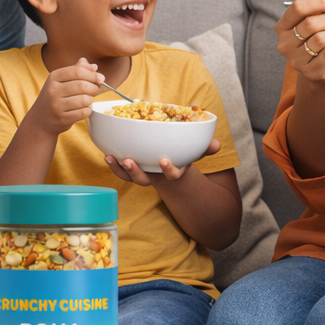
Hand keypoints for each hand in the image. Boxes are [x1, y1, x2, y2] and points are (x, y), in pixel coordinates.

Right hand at [29, 58, 103, 135]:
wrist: (41, 119)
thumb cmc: (54, 97)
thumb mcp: (60, 81)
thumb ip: (76, 70)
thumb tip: (94, 67)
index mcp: (53, 77)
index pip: (77, 71)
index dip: (92, 74)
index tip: (100, 78)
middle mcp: (53, 91)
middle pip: (82, 85)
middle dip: (94, 87)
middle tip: (97, 90)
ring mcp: (57, 106)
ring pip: (84, 100)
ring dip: (91, 99)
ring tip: (89, 99)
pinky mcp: (62, 119)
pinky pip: (84, 112)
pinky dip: (88, 110)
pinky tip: (84, 108)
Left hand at [104, 139, 220, 185]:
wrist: (170, 166)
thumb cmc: (182, 156)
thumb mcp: (195, 152)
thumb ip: (205, 149)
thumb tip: (217, 145)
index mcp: (173, 172)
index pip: (173, 175)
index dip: (169, 170)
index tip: (164, 161)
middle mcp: (156, 176)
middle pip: (145, 180)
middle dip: (136, 172)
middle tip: (128, 161)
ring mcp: (142, 174)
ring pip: (130, 177)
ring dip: (120, 169)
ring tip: (113, 158)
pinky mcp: (131, 170)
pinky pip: (121, 171)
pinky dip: (113, 165)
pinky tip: (107, 154)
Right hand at [276, 0, 324, 84]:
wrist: (319, 70)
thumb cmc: (315, 41)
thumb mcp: (315, 19)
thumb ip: (315, 3)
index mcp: (283, 27)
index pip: (297, 8)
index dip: (320, 2)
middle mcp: (285, 44)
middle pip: (311, 24)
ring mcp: (295, 60)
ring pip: (321, 39)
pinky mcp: (310, 71)